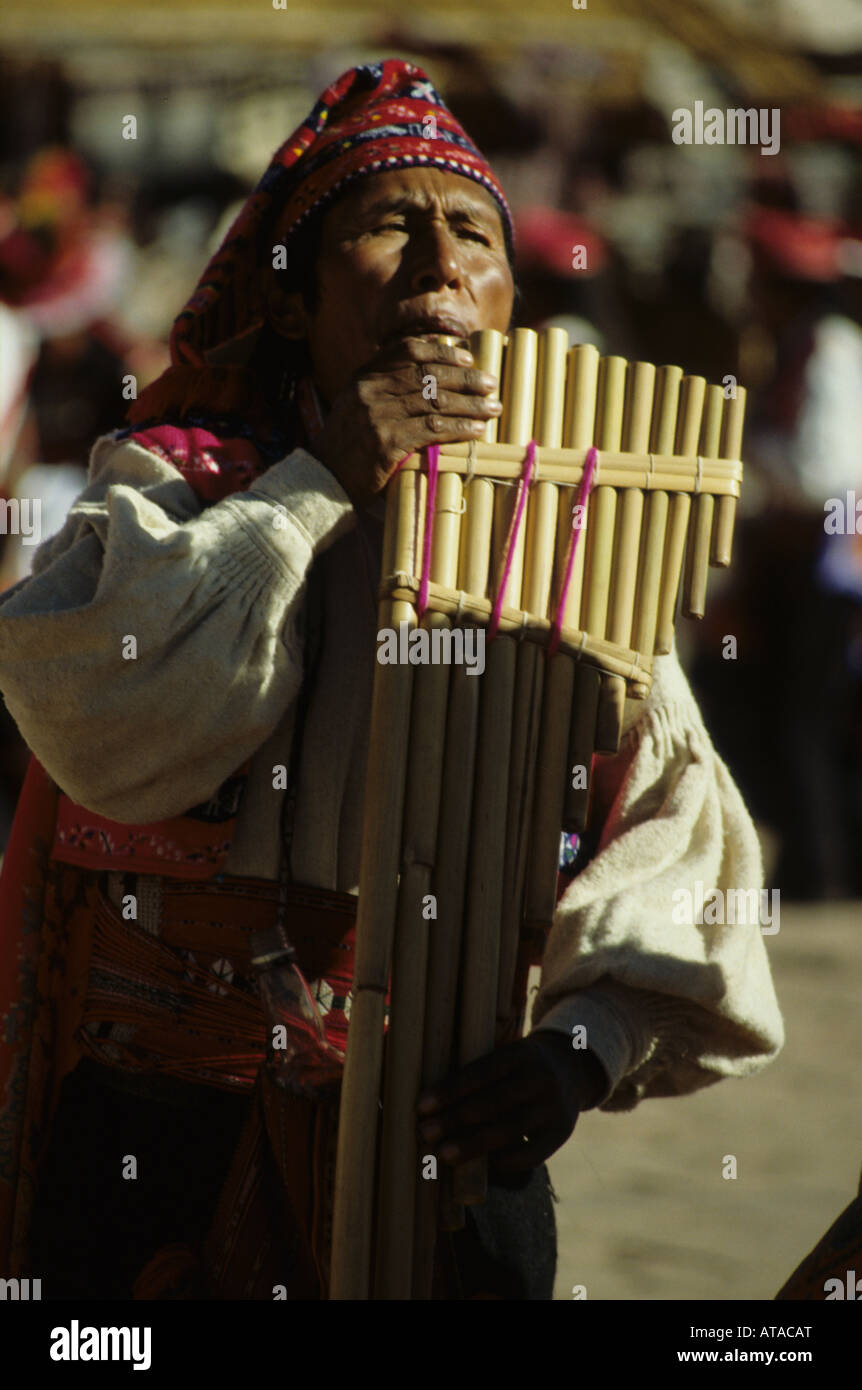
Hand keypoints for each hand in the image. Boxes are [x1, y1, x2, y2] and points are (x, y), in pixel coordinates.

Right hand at [316, 336, 501, 507]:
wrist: (322, 482)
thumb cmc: (348, 447)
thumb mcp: (357, 406)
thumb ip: (384, 387)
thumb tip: (431, 372)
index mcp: (363, 376)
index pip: (407, 351)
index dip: (442, 352)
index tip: (467, 358)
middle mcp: (369, 391)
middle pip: (427, 375)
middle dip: (464, 379)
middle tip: (490, 384)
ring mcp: (376, 416)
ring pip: (434, 403)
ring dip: (469, 405)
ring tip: (492, 408)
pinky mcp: (385, 444)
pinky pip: (432, 431)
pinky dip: (459, 430)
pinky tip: (476, 431)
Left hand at [417, 1033, 607, 1179]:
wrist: (571, 1068)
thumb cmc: (518, 1065)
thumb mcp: (505, 1055)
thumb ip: (475, 1074)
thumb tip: (428, 1104)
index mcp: (521, 1053)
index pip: (480, 1072)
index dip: (449, 1091)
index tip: (421, 1107)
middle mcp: (541, 1078)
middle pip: (492, 1103)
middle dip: (454, 1120)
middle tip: (424, 1133)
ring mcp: (554, 1107)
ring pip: (509, 1131)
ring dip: (471, 1145)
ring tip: (442, 1154)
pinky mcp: (562, 1133)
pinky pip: (530, 1155)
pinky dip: (502, 1162)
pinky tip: (479, 1166)